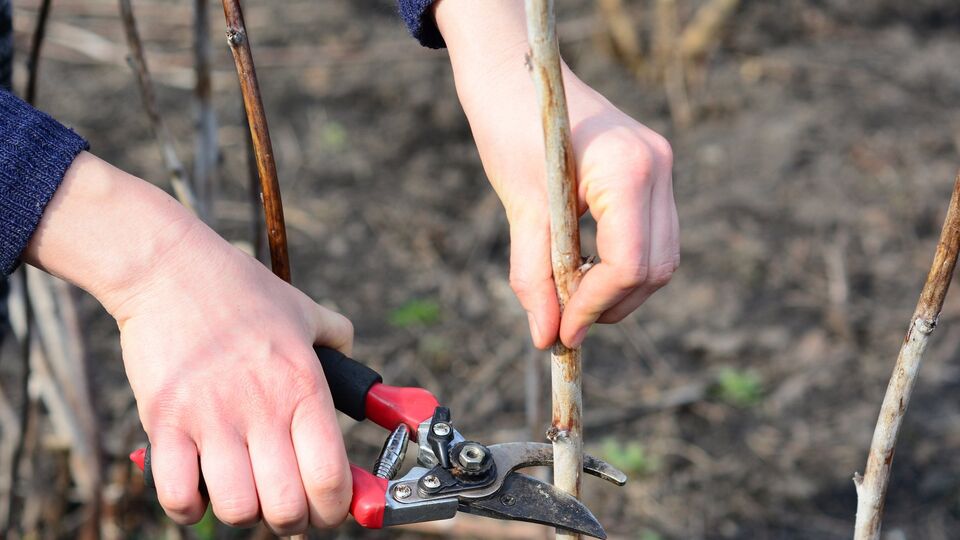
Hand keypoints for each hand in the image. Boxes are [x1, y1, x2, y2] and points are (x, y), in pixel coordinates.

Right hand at [25, 154, 353, 533]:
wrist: (171, 268)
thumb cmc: (240, 290)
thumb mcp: (303, 310)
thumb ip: (336, 338)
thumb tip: (356, 359)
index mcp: (304, 387)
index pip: (330, 477)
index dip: (336, 509)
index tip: (330, 509)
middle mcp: (262, 408)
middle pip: (286, 508)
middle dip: (292, 522)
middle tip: (286, 508)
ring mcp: (211, 418)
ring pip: (236, 509)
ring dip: (243, 513)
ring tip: (243, 493)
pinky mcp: (164, 422)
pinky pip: (177, 495)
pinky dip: (189, 508)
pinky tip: (197, 490)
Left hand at [436, 1, 678, 348]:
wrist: (518, 72)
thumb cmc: (512, 126)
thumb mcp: (521, 207)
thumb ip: (535, 275)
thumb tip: (546, 336)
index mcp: (628, 170)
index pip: (630, 264)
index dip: (595, 307)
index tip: (561, 331)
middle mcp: (658, 167)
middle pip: (655, 268)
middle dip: (611, 305)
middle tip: (564, 324)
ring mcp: (662, 167)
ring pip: (660, 257)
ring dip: (619, 290)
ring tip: (570, 300)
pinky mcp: (653, 171)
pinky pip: (652, 235)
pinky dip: (622, 264)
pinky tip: (585, 270)